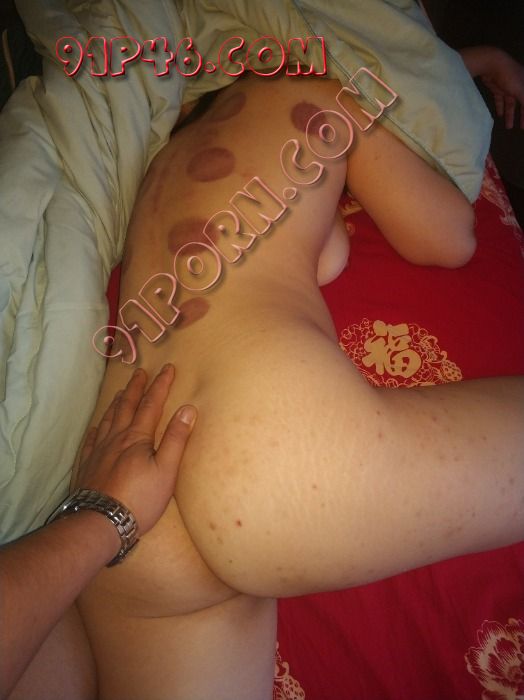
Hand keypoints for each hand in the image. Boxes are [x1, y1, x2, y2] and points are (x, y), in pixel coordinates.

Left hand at [74, 364, 196, 535]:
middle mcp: (116, 438)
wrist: (100, 522)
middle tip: (140, 371)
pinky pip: (92, 440)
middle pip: (127, 407)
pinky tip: (98, 426)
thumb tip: (188, 409)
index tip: (168, 368)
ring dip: (118, 403)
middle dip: (136, 388)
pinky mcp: (88, 466)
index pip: (152, 405)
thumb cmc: (139, 499)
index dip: (161, 385)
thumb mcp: (166, 471)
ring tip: (122, 392)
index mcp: (138, 438)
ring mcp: (99, 452)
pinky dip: (97, 428)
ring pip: (109, 420)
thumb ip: (176, 439)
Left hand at [461, 46, 523, 128]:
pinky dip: (500, 107)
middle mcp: (519, 85)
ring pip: (510, 103)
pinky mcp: (497, 88)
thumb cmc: (509, 76)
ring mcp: (508, 86)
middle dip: (522, 115)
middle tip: (522, 127)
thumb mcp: (521, 90)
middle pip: (522, 103)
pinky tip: (499, 115)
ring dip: (510, 115)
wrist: (492, 64)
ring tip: (509, 126)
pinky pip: (500, 100)